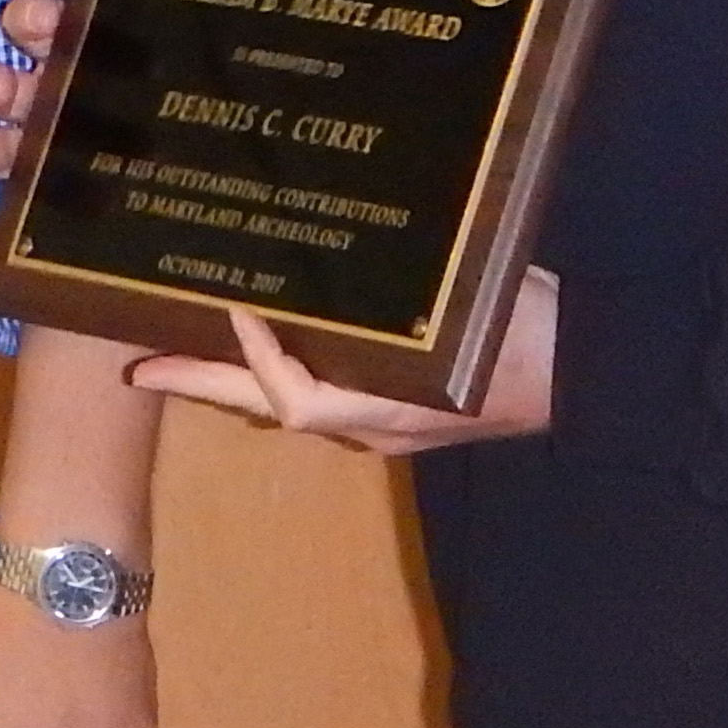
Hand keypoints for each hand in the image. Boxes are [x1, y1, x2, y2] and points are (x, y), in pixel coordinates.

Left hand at [130, 266, 561, 454]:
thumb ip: (386, 331)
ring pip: (286, 397)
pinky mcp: (395, 396)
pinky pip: (317, 383)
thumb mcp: (458, 334)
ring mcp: (381, 414)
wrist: (583, 367)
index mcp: (383, 411)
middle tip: (143, 365)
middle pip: (269, 405)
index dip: (252, 362)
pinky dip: (281, 360)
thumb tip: (295, 305)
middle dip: (206, 384)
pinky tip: (261, 329)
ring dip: (236, 372)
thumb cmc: (521, 344)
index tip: (235, 312)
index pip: (292, 400)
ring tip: (184, 339)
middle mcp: (370, 422)